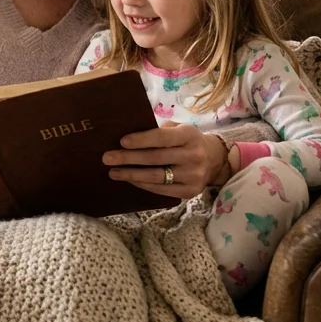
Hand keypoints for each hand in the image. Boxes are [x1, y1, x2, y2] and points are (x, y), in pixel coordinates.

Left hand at [102, 121, 230, 198]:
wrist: (213, 160)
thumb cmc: (186, 141)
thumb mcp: (178, 129)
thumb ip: (159, 131)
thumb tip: (127, 135)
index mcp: (190, 135)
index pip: (162, 137)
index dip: (141, 140)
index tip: (121, 141)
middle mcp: (194, 155)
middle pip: (156, 158)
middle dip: (129, 158)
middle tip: (107, 158)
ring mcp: (193, 176)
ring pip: (156, 176)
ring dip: (131, 174)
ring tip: (113, 172)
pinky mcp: (189, 192)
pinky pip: (161, 189)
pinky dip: (142, 184)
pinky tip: (129, 179)